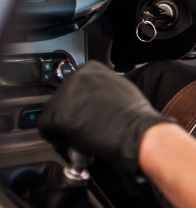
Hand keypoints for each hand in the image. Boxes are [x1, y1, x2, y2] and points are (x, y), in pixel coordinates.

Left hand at [38, 61, 169, 173]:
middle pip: (61, 99)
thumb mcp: (119, 88)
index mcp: (91, 68)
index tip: (87, 113)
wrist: (135, 131)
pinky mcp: (57, 115)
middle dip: (71, 113)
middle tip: (86, 125)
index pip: (74, 87)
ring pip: (53, 113)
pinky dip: (58, 137)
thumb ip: (101, 88)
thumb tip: (93, 100)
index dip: (80, 103)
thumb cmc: (135, 114)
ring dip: (65, 124)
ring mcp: (64, 95)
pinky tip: (78, 139)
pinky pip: (47, 129)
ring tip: (84, 133)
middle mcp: (74, 77)